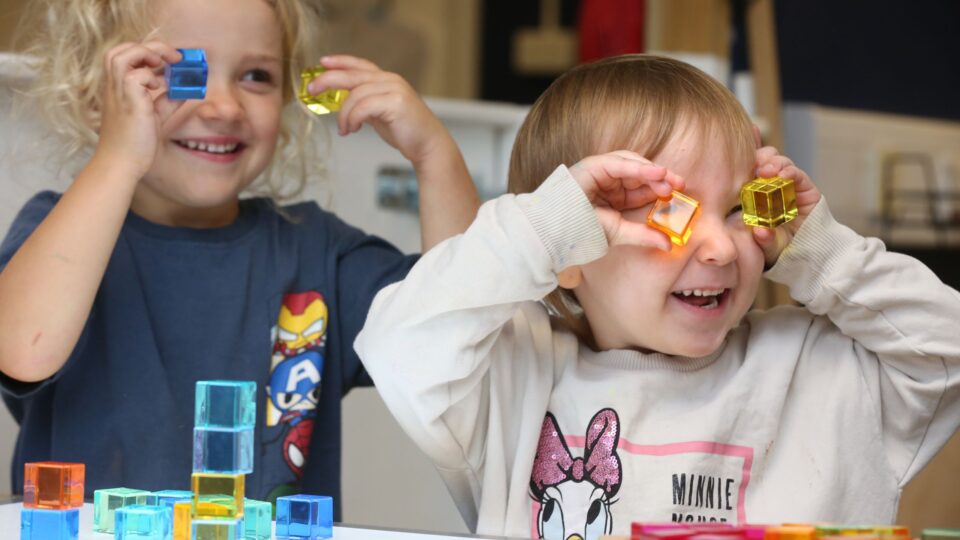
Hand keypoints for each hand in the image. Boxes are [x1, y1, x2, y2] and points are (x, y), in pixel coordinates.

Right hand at [94, 41, 182, 179]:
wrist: (121, 165)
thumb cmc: (133, 145)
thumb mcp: (154, 117)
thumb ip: (166, 101)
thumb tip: (184, 89)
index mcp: (118, 89)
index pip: (123, 57)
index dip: (145, 52)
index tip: (167, 61)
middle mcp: (114, 88)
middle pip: (118, 51)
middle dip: (147, 47)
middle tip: (171, 58)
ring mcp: (118, 94)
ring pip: (120, 56)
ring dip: (145, 54)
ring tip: (164, 64)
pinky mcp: (128, 103)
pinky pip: (136, 77)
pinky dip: (150, 77)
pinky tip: (159, 88)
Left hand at [306, 55, 451, 166]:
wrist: (429, 145)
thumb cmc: (406, 131)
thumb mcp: (380, 114)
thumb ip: (364, 104)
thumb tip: (342, 104)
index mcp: (387, 80)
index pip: (359, 64)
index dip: (340, 61)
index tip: (322, 63)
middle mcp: (390, 80)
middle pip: (352, 75)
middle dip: (328, 80)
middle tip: (311, 90)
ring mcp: (394, 90)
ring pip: (355, 95)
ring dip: (343, 114)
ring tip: (343, 129)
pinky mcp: (396, 103)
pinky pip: (363, 107)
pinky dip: (352, 119)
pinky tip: (352, 130)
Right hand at [569, 151, 684, 250]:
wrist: (556, 232)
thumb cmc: (581, 232)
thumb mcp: (619, 233)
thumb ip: (643, 235)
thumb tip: (669, 245)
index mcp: (615, 196)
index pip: (642, 187)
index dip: (660, 189)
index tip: (679, 194)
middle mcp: (609, 181)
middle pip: (640, 173)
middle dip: (661, 178)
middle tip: (680, 184)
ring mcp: (600, 171)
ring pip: (631, 164)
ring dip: (651, 171)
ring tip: (668, 179)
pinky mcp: (592, 166)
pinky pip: (619, 163)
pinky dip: (638, 166)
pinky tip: (656, 172)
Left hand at [751, 146, 821, 265]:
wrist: (806, 251)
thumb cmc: (779, 246)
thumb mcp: (768, 246)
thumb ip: (764, 240)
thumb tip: (759, 231)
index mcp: (753, 195)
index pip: (745, 172)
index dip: (741, 167)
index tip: (735, 171)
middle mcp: (769, 186)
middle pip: (762, 161)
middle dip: (758, 160)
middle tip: (754, 170)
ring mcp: (787, 185)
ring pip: (779, 163)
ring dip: (773, 164)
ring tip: (766, 172)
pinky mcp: (805, 187)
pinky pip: (797, 174)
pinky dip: (790, 172)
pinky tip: (784, 176)